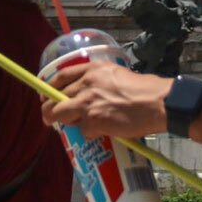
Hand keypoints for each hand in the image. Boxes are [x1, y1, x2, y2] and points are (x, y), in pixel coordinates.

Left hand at [40, 60, 170, 140]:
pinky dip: (90, 133)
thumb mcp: (115, 74)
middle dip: (49, 111)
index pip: (60, 75)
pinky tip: (102, 130)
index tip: (44, 95)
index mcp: (92, 69)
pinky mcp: (93, 120)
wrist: (157, 103)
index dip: (48, 87)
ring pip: (61, 115)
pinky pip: (82, 130)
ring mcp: (88, 102)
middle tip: (50, 119)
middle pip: (55, 98)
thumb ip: (96, 81)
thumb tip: (81, 95)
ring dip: (64, 122)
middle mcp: (86, 83)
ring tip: (75, 126)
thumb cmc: (143, 89)